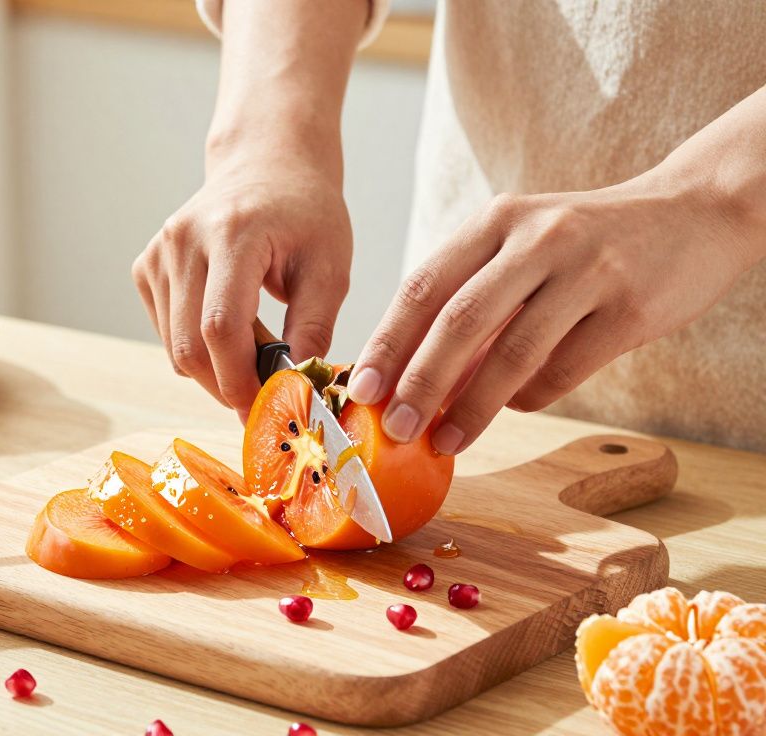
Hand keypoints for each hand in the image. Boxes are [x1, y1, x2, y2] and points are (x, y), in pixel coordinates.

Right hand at [133, 150, 351, 417]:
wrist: (266, 163)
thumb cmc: (304, 211)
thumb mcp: (330, 266)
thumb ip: (315, 328)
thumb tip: (299, 388)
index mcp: (232, 233)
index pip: (220, 325)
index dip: (239, 378)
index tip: (266, 406)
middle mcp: (183, 240)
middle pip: (188, 344)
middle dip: (225, 385)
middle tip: (264, 397)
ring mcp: (158, 253)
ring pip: (174, 346)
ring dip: (215, 367)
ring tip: (257, 347)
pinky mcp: (146, 266)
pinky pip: (166, 332)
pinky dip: (197, 346)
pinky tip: (230, 325)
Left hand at [348, 173, 761, 454]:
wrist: (696, 211)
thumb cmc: (587, 242)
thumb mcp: (523, 246)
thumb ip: (472, 297)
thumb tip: (411, 373)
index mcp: (497, 220)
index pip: (424, 284)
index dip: (388, 341)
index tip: (359, 387)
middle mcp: (537, 238)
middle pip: (460, 320)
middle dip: (419, 381)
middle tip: (394, 428)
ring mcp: (587, 271)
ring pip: (512, 352)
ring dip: (472, 407)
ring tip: (444, 441)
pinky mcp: (630, 308)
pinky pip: (565, 369)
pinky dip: (531, 398)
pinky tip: (516, 408)